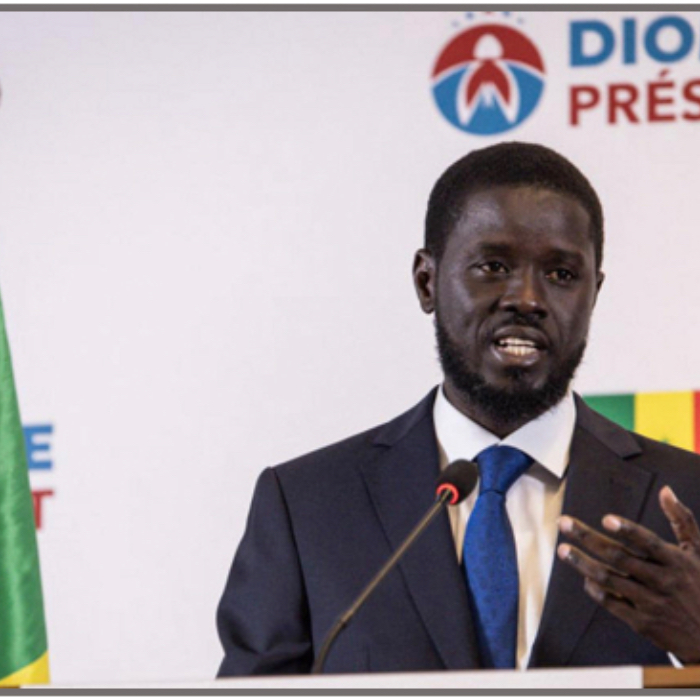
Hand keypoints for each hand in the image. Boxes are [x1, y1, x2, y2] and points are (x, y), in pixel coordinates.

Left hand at [557, 486, 699, 663]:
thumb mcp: (698, 552)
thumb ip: (682, 520)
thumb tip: (666, 490)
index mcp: (676, 561)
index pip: (648, 542)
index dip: (628, 530)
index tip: (606, 519)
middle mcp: (663, 581)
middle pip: (619, 557)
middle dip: (588, 538)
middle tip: (564, 523)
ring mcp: (652, 603)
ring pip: (610, 579)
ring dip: (583, 563)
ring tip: (563, 550)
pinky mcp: (643, 623)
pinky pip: (612, 603)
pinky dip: (596, 590)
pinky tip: (585, 578)